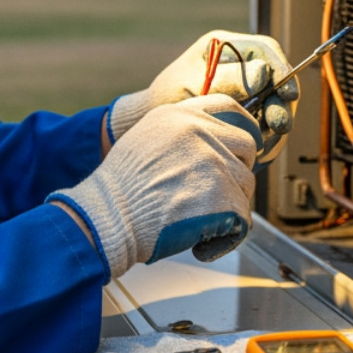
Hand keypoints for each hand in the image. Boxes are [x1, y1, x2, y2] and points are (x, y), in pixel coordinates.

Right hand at [49, 95, 258, 277]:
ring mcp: (213, 163)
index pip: (229, 108)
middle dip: (237, 173)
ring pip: (245, 186)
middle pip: (245, 148)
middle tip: (217, 197)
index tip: (243, 148)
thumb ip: (180, 135)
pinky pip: (242, 219)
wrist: (107, 218)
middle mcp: (200, 132)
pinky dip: (226, 238)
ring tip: (199, 224)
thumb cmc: (119, 190)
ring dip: (230, 209)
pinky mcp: (222, 196)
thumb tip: (213, 146)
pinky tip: (201, 244)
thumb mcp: (145, 139)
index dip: (243, 128)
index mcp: (180, 115)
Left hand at [107, 29, 296, 165]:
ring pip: (275, 105)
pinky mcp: (247, 113)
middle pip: (277, 80)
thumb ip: (226, 79)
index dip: (283, 70)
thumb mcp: (192, 84)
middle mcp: (241, 66)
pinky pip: (266, 125)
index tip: (288, 93)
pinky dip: (265, 139)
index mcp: (226, 47)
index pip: (266, 50)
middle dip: (281, 104)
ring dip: (274, 126)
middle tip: (278, 126)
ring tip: (263, 145)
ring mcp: (246, 91)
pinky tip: (257, 152)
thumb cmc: (167, 97)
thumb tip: (262, 74)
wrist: (153, 121)